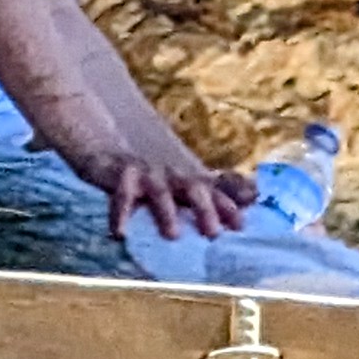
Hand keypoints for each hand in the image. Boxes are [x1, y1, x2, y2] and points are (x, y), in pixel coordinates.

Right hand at [63, 136, 249, 244]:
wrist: (103, 123)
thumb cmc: (149, 160)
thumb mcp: (183, 171)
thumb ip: (215, 185)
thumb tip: (256, 194)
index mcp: (188, 173)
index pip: (214, 189)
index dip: (228, 206)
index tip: (243, 225)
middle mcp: (171, 171)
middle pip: (193, 187)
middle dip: (205, 208)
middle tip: (213, 233)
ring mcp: (145, 170)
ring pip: (160, 191)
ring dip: (166, 212)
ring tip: (172, 235)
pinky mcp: (118, 172)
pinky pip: (120, 195)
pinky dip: (120, 214)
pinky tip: (119, 233)